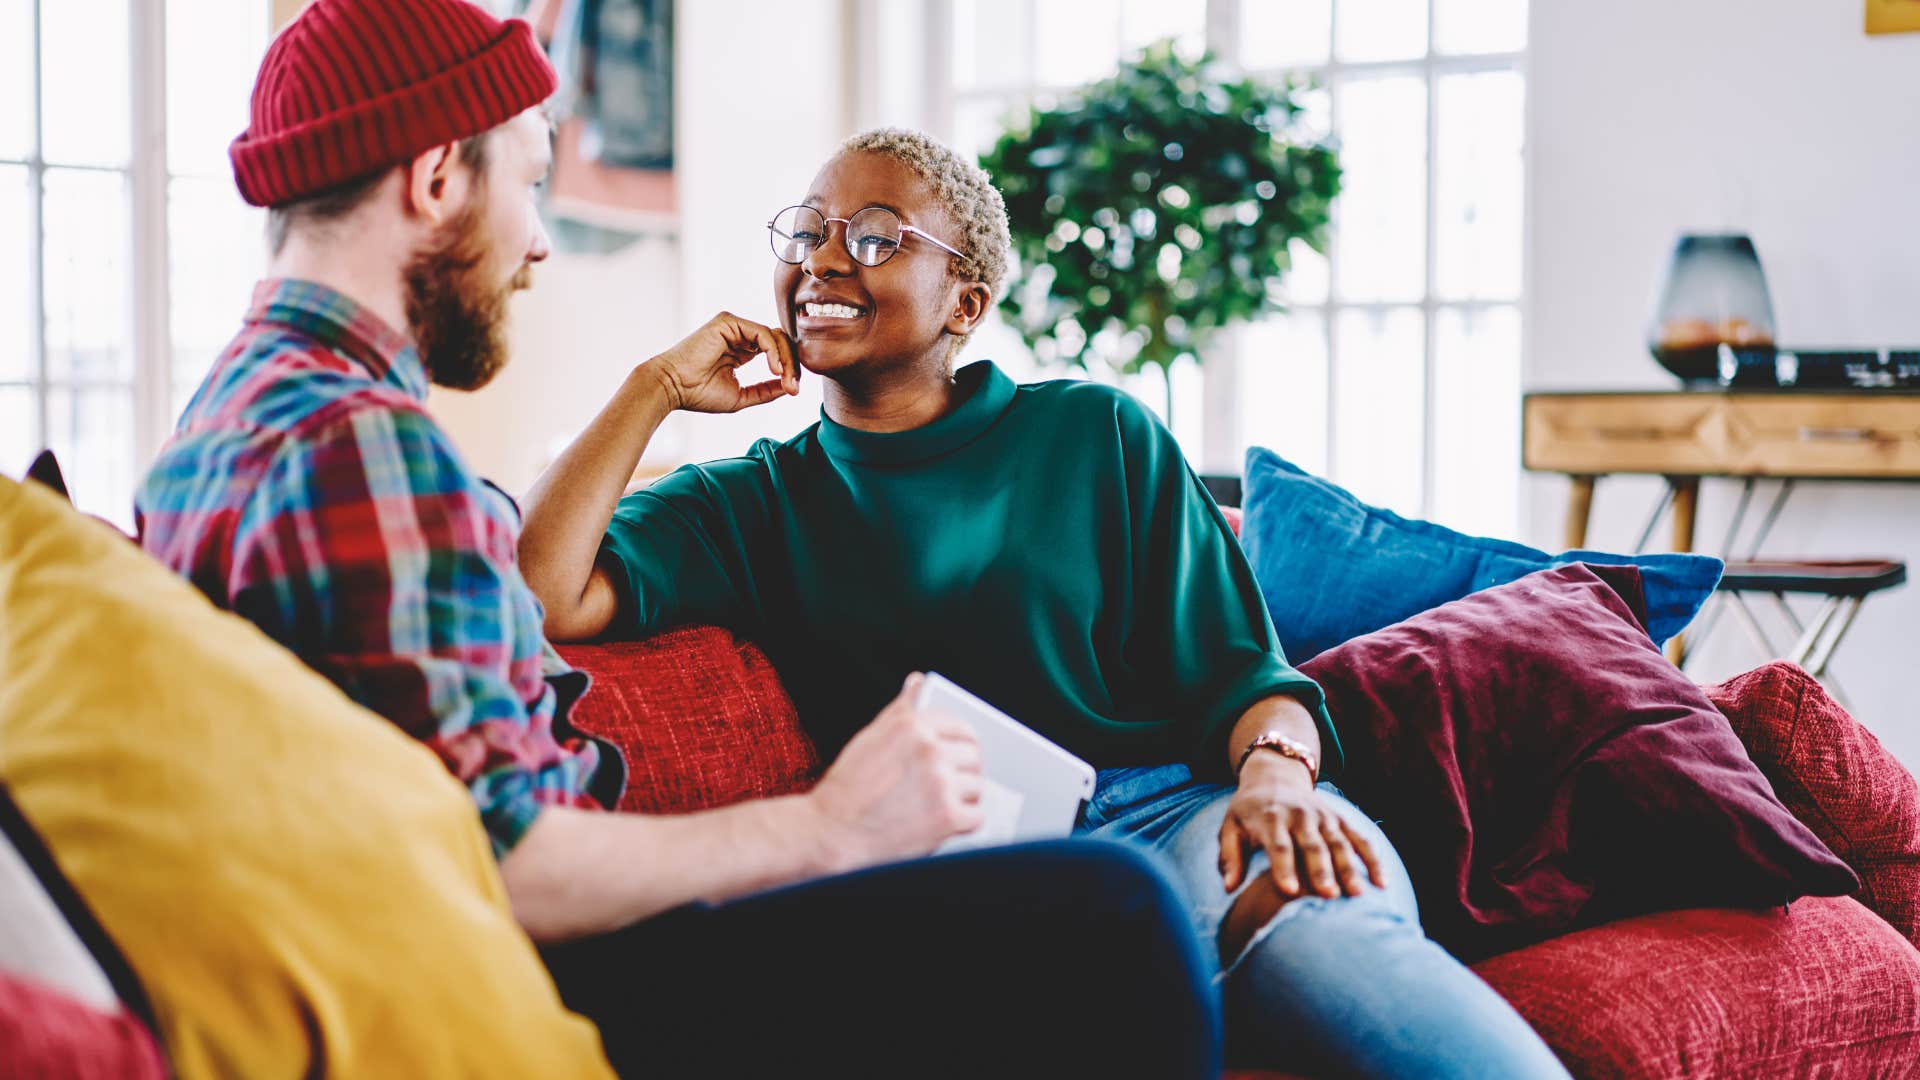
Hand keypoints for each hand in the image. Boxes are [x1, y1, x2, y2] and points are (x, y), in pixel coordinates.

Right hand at [641, 311, 799, 414]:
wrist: (672, 388)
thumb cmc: (698, 394)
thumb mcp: (741, 396)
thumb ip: (766, 390)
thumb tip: (791, 387)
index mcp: (741, 351)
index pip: (775, 353)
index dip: (788, 370)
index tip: (793, 390)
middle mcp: (739, 336)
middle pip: (779, 342)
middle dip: (791, 364)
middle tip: (793, 386)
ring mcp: (734, 327)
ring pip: (774, 336)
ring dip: (785, 359)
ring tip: (785, 379)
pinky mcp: (728, 322)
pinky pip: (762, 333)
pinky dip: (773, 351)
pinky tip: (774, 369)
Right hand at [805, 673, 984, 870]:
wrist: (832, 833)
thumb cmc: (848, 786)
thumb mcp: (870, 736)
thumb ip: (901, 709)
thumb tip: (918, 681)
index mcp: (912, 726)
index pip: (961, 727)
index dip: (960, 744)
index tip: (956, 755)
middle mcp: (930, 750)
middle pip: (974, 756)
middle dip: (962, 771)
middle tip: (944, 785)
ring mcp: (941, 784)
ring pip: (977, 786)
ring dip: (962, 798)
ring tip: (934, 805)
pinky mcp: (947, 816)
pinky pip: (976, 816)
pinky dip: (962, 823)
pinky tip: (940, 823)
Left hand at [1217, 754, 1384, 898]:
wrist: (1274, 775)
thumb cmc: (1248, 811)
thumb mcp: (1230, 826)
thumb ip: (1229, 856)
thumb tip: (1228, 887)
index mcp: (1270, 818)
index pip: (1279, 845)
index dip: (1283, 868)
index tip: (1289, 892)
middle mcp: (1299, 816)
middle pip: (1312, 845)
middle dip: (1321, 870)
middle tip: (1329, 895)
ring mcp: (1323, 817)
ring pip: (1339, 843)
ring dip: (1349, 867)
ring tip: (1357, 894)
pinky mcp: (1340, 820)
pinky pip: (1359, 839)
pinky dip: (1372, 859)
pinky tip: (1381, 883)